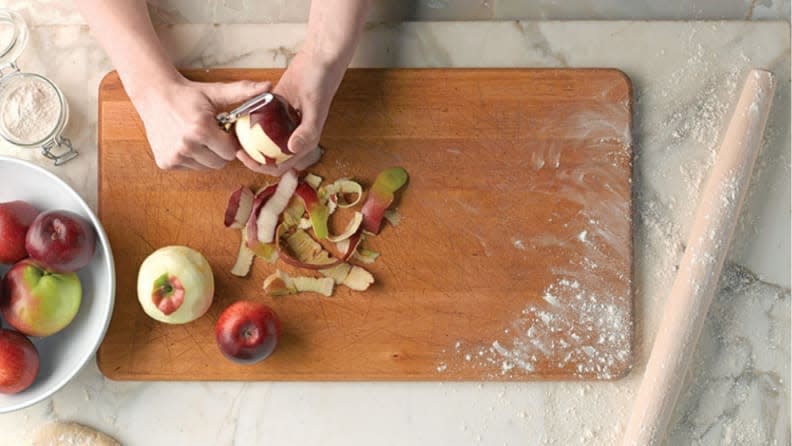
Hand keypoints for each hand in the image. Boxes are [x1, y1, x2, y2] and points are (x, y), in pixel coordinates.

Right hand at [134, 76, 270, 169]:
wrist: (154, 94)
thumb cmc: (188, 94)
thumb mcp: (216, 92)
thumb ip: (243, 91)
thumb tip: (269, 86)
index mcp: (201, 129)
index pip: (230, 152)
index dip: (230, 141)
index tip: (223, 130)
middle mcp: (186, 145)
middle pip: (219, 163)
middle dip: (219, 150)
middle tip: (211, 134)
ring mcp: (175, 156)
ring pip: (205, 167)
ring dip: (206, 155)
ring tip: (198, 137)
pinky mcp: (165, 163)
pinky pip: (190, 168)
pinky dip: (192, 159)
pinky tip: (185, 142)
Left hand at [237, 51, 346, 175]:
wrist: (319, 58)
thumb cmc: (321, 82)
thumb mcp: (315, 107)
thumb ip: (308, 131)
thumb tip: (293, 148)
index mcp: (305, 140)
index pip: (283, 165)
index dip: (263, 167)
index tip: (246, 158)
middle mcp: (294, 134)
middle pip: (271, 156)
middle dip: (253, 157)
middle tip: (236, 149)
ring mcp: (285, 122)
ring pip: (265, 140)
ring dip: (252, 142)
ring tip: (235, 137)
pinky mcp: (278, 108)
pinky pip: (263, 120)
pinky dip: (252, 122)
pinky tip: (240, 118)